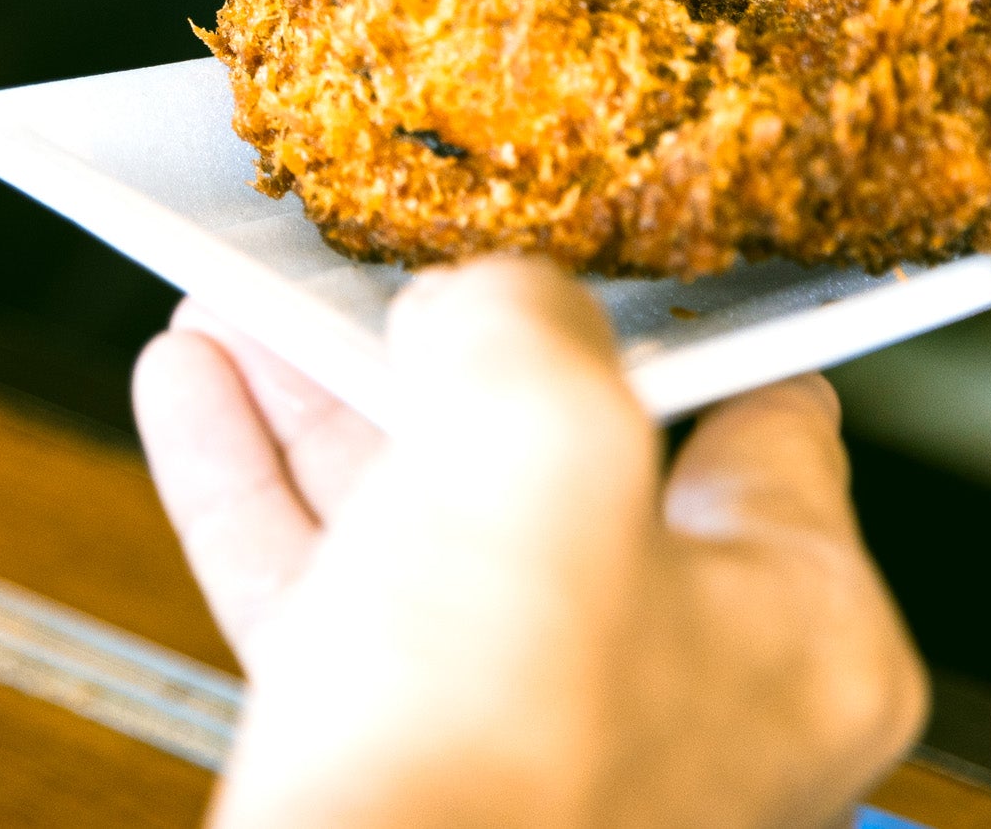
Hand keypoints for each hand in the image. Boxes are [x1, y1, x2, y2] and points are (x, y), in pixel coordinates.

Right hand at [136, 261, 923, 828]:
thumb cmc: (499, 748)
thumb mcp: (544, 443)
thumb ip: (529, 319)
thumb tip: (485, 293)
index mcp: (800, 633)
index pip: (759, 413)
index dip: (653, 297)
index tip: (569, 218)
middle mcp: (684, 695)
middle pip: (558, 459)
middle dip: (434, 341)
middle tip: (361, 254)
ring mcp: (539, 741)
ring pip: (424, 524)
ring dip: (318, 398)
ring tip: (235, 297)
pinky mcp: (407, 776)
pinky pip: (332, 602)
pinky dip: (258, 490)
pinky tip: (191, 390)